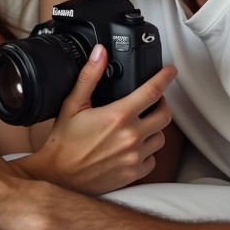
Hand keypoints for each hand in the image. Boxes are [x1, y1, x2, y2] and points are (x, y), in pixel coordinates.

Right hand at [26, 44, 175, 194]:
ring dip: (154, 129)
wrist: (59, 176)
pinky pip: (152, 159)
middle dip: (161, 105)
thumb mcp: (73, 105)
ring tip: (139, 126)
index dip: (165, 78)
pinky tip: (133, 148)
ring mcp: (134, 157)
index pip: (152, 91)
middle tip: (151, 102)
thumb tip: (100, 53)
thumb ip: (90, 76)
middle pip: (165, 115)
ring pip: (160, 138)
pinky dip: (147, 152)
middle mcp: (131, 136)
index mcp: (118, 116)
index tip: (170, 72)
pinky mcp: (134, 173)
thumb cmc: (64, 143)